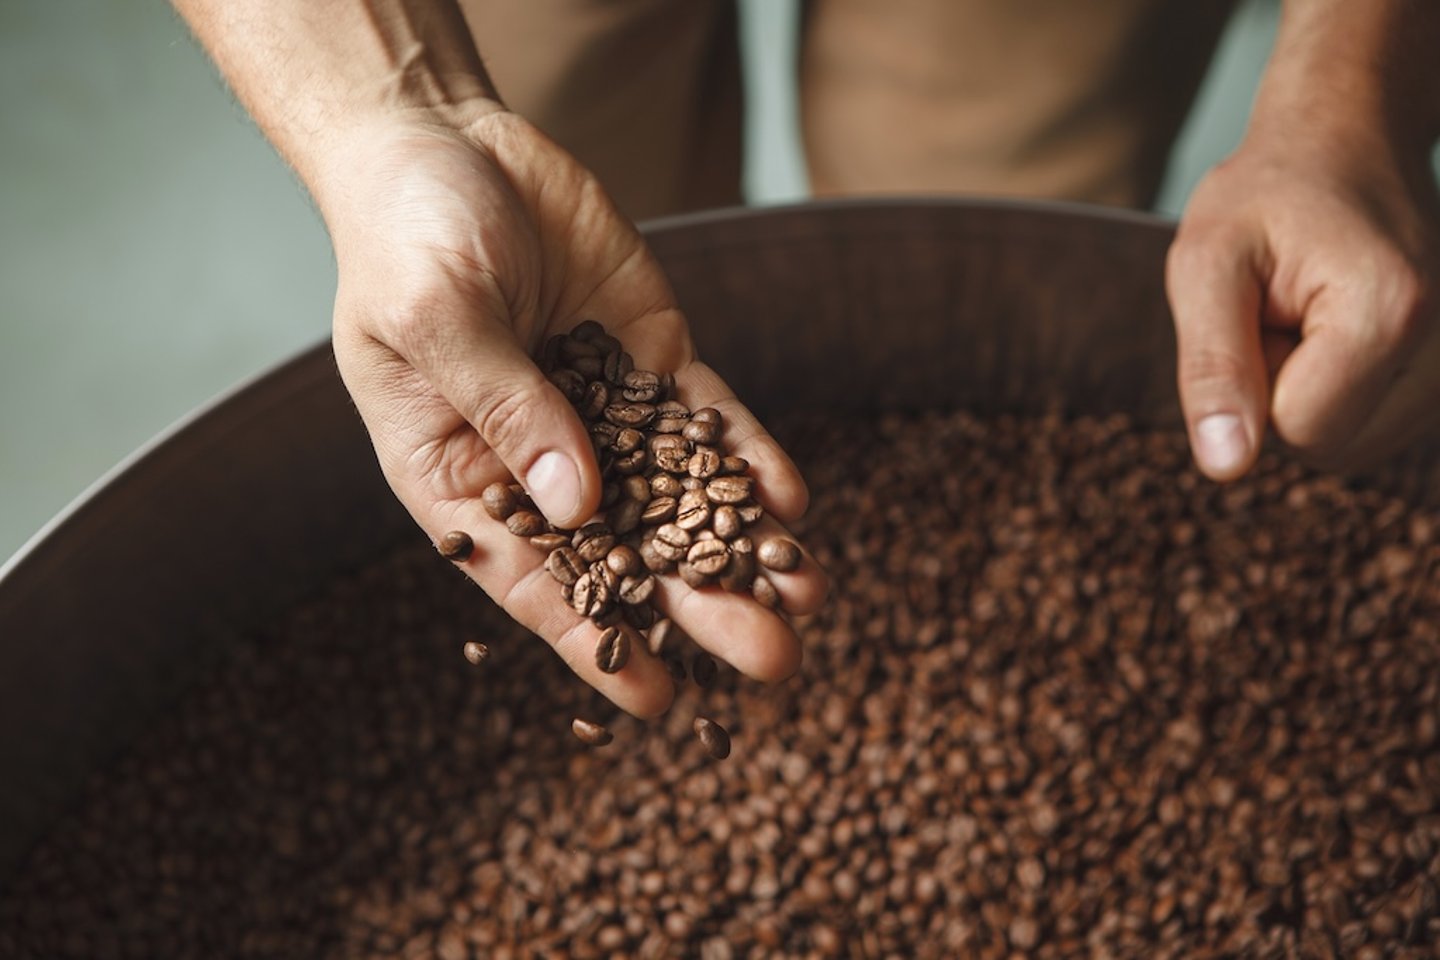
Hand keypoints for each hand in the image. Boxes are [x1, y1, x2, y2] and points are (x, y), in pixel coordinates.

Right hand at [319, 107, 826, 715]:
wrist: (446, 143)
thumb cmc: (405, 238)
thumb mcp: (437, 319)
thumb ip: (506, 408)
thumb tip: (581, 505)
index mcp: (462, 477)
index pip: (533, 579)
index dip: (595, 645)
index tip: (661, 706)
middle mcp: (540, 458)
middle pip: (628, 550)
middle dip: (701, 605)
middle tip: (775, 660)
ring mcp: (602, 409)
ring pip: (680, 492)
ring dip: (743, 543)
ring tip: (809, 593)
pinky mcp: (651, 358)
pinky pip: (706, 416)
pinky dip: (746, 454)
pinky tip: (791, 497)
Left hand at [1166, 118, 1439, 480]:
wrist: (1344, 139)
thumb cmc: (1265, 193)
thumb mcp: (1206, 264)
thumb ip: (1212, 368)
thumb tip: (1227, 467)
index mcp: (1388, 313)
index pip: (1299, 430)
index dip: (1253, 384)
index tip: (1258, 312)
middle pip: (1328, 446)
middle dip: (1279, 393)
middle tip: (1276, 311)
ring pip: (1348, 445)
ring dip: (1304, 393)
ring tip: (1301, 315)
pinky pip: (1367, 427)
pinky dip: (1334, 391)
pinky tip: (1328, 331)